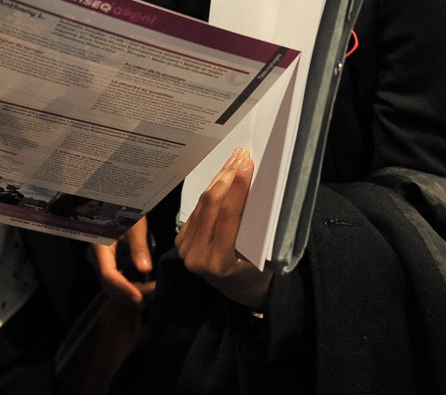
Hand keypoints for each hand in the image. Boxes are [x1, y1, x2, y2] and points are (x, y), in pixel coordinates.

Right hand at [90, 217, 155, 307]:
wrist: (118, 207)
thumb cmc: (125, 211)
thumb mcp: (135, 226)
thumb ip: (139, 247)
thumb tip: (146, 269)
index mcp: (100, 247)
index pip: (109, 275)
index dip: (124, 288)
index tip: (140, 297)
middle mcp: (97, 259)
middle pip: (112, 285)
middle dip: (133, 292)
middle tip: (155, 290)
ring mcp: (103, 264)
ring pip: (114, 288)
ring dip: (133, 292)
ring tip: (153, 291)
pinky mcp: (110, 266)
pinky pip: (119, 282)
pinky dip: (132, 288)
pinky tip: (147, 288)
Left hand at [176, 147, 271, 309]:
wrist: (239, 290)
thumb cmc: (258, 273)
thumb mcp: (263, 255)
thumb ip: (257, 227)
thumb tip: (257, 187)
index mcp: (218, 263)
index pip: (228, 215)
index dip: (237, 186)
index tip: (247, 165)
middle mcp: (196, 257)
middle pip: (211, 204)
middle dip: (227, 175)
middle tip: (242, 156)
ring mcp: (186, 249)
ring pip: (203, 203)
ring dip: (220, 178)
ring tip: (235, 160)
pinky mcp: (182, 240)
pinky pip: (198, 209)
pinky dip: (212, 190)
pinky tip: (224, 176)